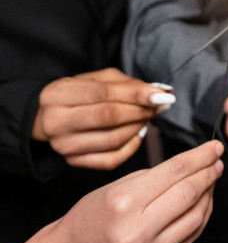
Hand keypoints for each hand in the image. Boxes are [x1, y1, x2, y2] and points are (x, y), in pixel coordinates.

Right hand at [18, 141, 223, 242]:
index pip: (175, 172)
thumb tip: (193, 165)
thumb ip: (155, 177)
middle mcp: (138, 229)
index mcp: (125, 203)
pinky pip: (192, 235)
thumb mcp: (117, 187)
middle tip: (217, 160)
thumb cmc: (91, 217)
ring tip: (211, 179)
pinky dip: (202, 215)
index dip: (201, 156)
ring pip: (197, 216)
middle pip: (189, 193)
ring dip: (209, 194)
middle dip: (208, 173)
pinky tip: (203, 201)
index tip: (215, 147)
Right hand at [32, 68, 174, 169]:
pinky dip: (132, 147)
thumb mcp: (97, 80)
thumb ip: (127, 83)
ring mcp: (64, 145)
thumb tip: (161, 91)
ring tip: (149, 116)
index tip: (163, 94)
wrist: (50, 118)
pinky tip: (139, 133)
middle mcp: (56, 122)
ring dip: (139, 127)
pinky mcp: (73, 162)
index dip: (136, 94)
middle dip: (141, 111)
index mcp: (58, 94)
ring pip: (113, 139)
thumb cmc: (80, 95)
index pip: (103, 93)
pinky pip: (111, 159)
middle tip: (161, 105)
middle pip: (108, 117)